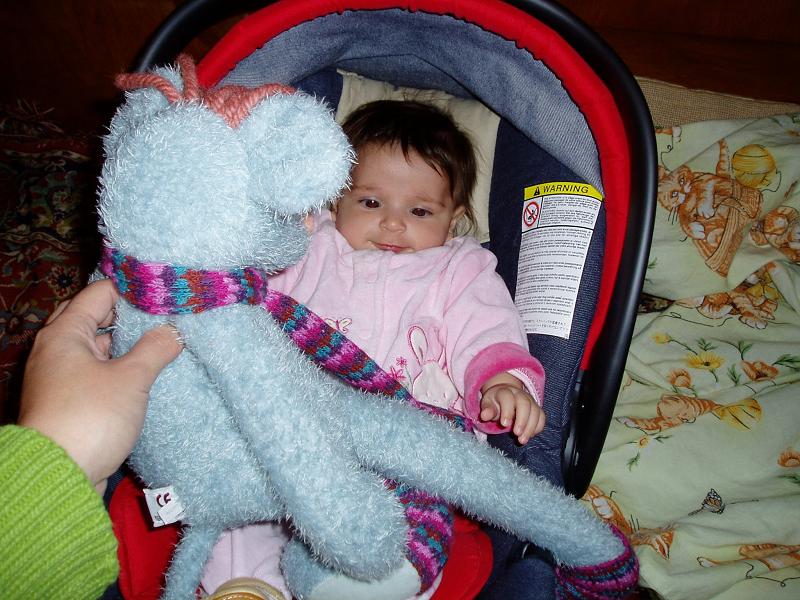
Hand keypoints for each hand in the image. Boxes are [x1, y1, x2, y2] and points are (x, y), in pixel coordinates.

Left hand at [18, 279, 181, 492]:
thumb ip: (155, 348)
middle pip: (94, 318)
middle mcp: (57, 349)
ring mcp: (60, 376)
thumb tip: (174, 331)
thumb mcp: (131, 378)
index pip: (99, 293)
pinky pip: (96, 371)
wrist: (59, 475)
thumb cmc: (91, 416)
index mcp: (65, 333)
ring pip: (96, 347)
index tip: (163, 290)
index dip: (131, 288)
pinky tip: (145, 371)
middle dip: (127, 314)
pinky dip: (117, 366)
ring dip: (124, 343)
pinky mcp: (69, 401)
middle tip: (162, 313)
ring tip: (160, 339)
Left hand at [479, 372, 544, 444]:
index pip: (508, 398)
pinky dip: (537, 427)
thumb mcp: (488, 404)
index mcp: (505, 392)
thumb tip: (484, 415)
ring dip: (531, 427)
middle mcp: (519, 394)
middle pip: (525, 404)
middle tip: (516, 434)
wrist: (506, 395)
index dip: (507, 411)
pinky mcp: (537, 408)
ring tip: (522, 440)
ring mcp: (530, 401)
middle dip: (522, 420)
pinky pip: (541, 417)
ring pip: (535, 411)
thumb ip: (487, 410)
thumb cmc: (495, 403)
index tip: (504, 424)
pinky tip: (530, 436)